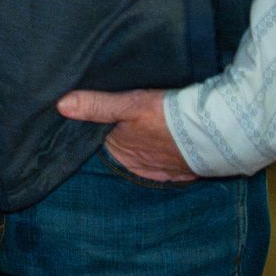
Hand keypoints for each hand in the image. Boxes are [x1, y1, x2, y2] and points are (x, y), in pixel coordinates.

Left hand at [56, 88, 196, 182]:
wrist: (214, 134)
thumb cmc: (167, 118)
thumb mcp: (128, 105)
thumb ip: (96, 105)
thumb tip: (61, 105)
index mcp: (121, 152)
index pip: (99, 141)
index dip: (95, 129)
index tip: (91, 118)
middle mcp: (138, 166)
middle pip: (122, 149)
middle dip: (119, 138)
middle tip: (121, 120)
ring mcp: (162, 170)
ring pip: (144, 156)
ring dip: (143, 146)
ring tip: (143, 129)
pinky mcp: (184, 170)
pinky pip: (167, 163)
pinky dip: (164, 154)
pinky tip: (165, 143)